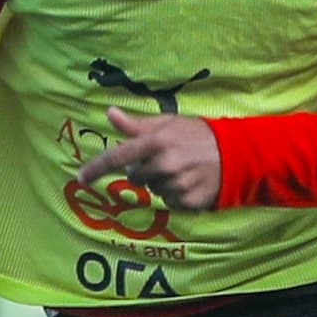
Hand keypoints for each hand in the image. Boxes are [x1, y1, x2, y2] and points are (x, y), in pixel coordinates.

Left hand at [81, 107, 222, 210]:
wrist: (236, 154)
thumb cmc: (198, 134)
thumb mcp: (168, 122)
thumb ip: (136, 124)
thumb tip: (109, 113)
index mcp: (156, 142)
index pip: (117, 157)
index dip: (96, 168)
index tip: (80, 178)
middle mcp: (164, 165)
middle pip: (135, 176)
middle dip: (144, 170)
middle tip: (164, 158)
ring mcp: (176, 185)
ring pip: (152, 190)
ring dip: (160, 182)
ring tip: (180, 168)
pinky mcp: (187, 202)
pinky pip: (168, 202)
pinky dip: (174, 194)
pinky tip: (188, 181)